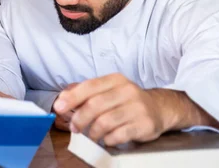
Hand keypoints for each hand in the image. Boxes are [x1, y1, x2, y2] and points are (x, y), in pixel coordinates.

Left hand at [52, 74, 167, 145]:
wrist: (159, 109)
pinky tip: (107, 139)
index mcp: (115, 80)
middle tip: (74, 128)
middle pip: (95, 105)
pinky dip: (108, 139)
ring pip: (105, 122)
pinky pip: (119, 135)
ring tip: (91, 136)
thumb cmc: (126, 100)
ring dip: (92, 132)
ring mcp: (138, 107)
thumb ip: (85, 93)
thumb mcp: (108, 90)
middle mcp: (127, 91)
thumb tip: (63, 99)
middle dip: (79, 119)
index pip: (89, 86)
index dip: (72, 97)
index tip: (59, 108)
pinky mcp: (145, 124)